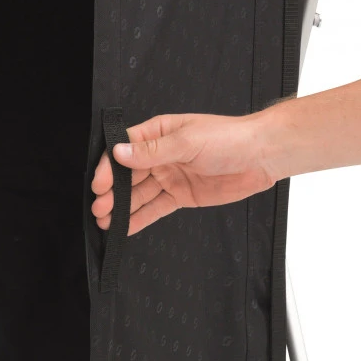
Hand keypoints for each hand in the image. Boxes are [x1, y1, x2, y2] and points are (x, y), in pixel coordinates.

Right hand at [91, 110, 280, 235]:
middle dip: (112, 192)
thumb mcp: (187, 142)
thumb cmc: (229, 138)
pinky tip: (124, 227)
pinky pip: (156, 208)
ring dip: (122, 207)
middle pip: (128, 175)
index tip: (98, 184)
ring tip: (105, 221)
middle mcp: (161, 155)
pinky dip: (140, 218)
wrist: (261, 156)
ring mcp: (170, 176)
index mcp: (158, 133)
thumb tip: (120, 153)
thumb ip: (153, 151)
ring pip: (139, 194)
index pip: (125, 149)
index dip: (109, 167)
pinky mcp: (182, 195)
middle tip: (99, 208)